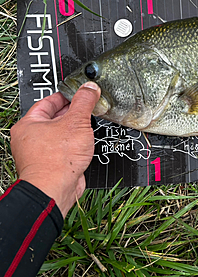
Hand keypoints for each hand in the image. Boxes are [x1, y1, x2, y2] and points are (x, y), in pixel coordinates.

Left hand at [10, 82, 99, 216]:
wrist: (55, 188)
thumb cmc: (56, 159)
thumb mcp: (76, 122)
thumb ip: (84, 102)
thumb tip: (89, 88)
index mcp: (28, 124)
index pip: (48, 102)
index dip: (65, 96)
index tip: (78, 93)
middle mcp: (30, 139)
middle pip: (54, 118)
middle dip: (72, 113)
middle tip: (87, 107)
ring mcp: (39, 153)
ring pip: (60, 135)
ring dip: (75, 130)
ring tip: (88, 125)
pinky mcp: (51, 165)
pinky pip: (64, 149)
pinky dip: (75, 145)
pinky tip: (85, 144)